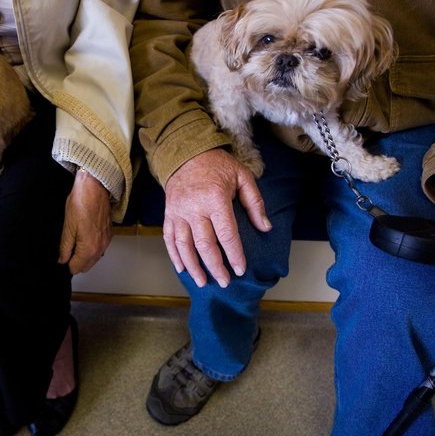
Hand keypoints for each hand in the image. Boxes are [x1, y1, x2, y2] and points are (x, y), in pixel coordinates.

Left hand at [59, 169, 111, 273]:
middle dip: (76, 262)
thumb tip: (62, 259)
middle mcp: (100, 247)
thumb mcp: (68, 227)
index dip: (67, 263)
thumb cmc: (81, 203)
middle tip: (67, 251)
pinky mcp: (109, 234)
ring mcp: (106, 241)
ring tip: (75, 243)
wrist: (95, 188)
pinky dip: (92, 248)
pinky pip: (100, 249)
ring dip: (85, 256)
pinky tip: (85, 237)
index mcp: (89, 248)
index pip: (76, 267)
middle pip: (87, 266)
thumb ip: (65, 247)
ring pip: (94, 258)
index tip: (62, 257)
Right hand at [163, 149, 270, 287]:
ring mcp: (178, 212)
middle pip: (204, 245)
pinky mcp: (169, 214)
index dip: (234, 254)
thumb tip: (265, 227)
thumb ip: (255, 202)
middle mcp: (194, 208)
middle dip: (215, 267)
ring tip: (203, 282)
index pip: (226, 234)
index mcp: (215, 199)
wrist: (186, 153)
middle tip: (224, 282)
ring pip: (184, 246)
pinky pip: (169, 239)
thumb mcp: (242, 176)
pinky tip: (182, 269)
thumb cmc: (217, 165)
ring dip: (194, 267)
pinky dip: (175, 256)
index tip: (240, 269)